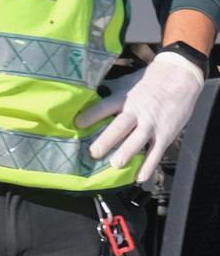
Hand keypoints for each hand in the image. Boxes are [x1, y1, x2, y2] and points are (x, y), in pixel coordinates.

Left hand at [78, 51, 204, 183]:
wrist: (179, 78)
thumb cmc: (146, 81)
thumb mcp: (125, 83)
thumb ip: (108, 92)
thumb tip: (84, 95)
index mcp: (123, 98)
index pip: (105, 107)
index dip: (91, 115)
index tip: (77, 124)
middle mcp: (136, 112)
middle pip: (120, 126)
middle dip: (106, 140)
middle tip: (93, 153)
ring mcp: (151, 125)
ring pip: (138, 141)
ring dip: (126, 153)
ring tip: (115, 165)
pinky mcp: (165, 135)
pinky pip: (156, 153)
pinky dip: (149, 166)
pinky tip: (139, 178)